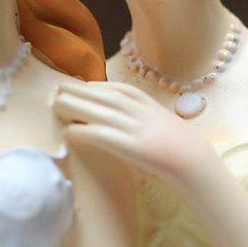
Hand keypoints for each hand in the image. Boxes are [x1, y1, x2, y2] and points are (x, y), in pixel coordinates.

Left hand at [54, 80, 216, 182]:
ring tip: (55, 105)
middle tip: (56, 90)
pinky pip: (98, 134)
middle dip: (76, 91)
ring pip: (94, 110)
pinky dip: (81, 131)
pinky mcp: (128, 145)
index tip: (76, 87)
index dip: (91, 87)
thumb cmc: (176, 143)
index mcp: (145, 101)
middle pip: (99, 95)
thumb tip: (120, 112)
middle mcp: (136, 109)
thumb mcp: (158, 118)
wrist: (191, 159)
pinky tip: (68, 131)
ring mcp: (132, 126)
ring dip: (72, 106)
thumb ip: (140, 112)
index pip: (112, 88)